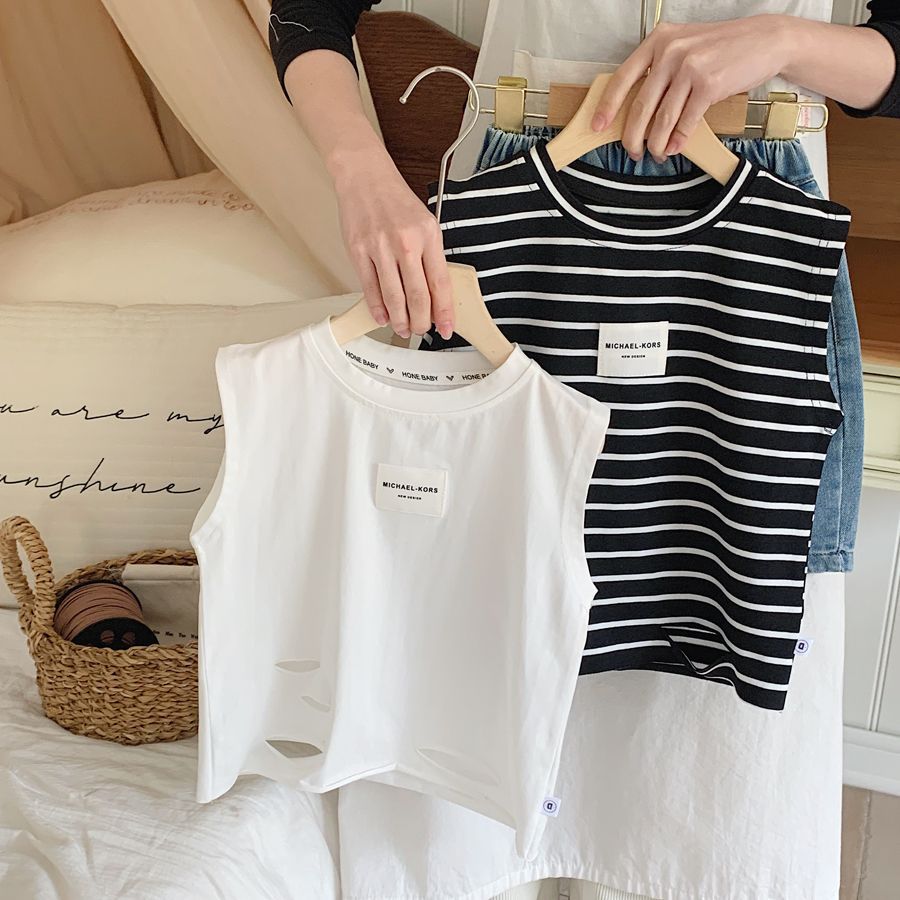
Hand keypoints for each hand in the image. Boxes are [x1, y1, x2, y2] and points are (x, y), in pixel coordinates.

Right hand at [332, 146, 453, 340]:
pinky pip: (370, 288)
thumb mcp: (426, 224)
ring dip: (399, 319)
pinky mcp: (359, 251)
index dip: (444, 311)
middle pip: (417, 295)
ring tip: (403, 328)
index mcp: (428, 235)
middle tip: (421, 330)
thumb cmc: (396, 201)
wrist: (365, 177)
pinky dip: (377, 307)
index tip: (446, 327)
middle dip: (420, 321)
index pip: (440, 282)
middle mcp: (406, 242)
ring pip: (393, 296)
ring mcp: (380, 248)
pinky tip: (383, 316)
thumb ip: (431, 257)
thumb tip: (435, 293)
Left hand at [591, 15, 794, 162]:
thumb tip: (635, 110)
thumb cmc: (721, 48)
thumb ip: (659, 71)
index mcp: (658, 41)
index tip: (597, 127)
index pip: (622, 79)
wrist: (764, 40)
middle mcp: (670, 51)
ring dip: (656, 144)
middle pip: (640, 107)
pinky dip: (678, 141)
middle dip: (633, 137)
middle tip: (632, 152)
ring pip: (662, 120)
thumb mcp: (683, 46)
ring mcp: (689, 67)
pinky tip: (674, 147)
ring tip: (656, 154)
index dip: (607, 107)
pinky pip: (685, 123)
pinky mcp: (708, 85)